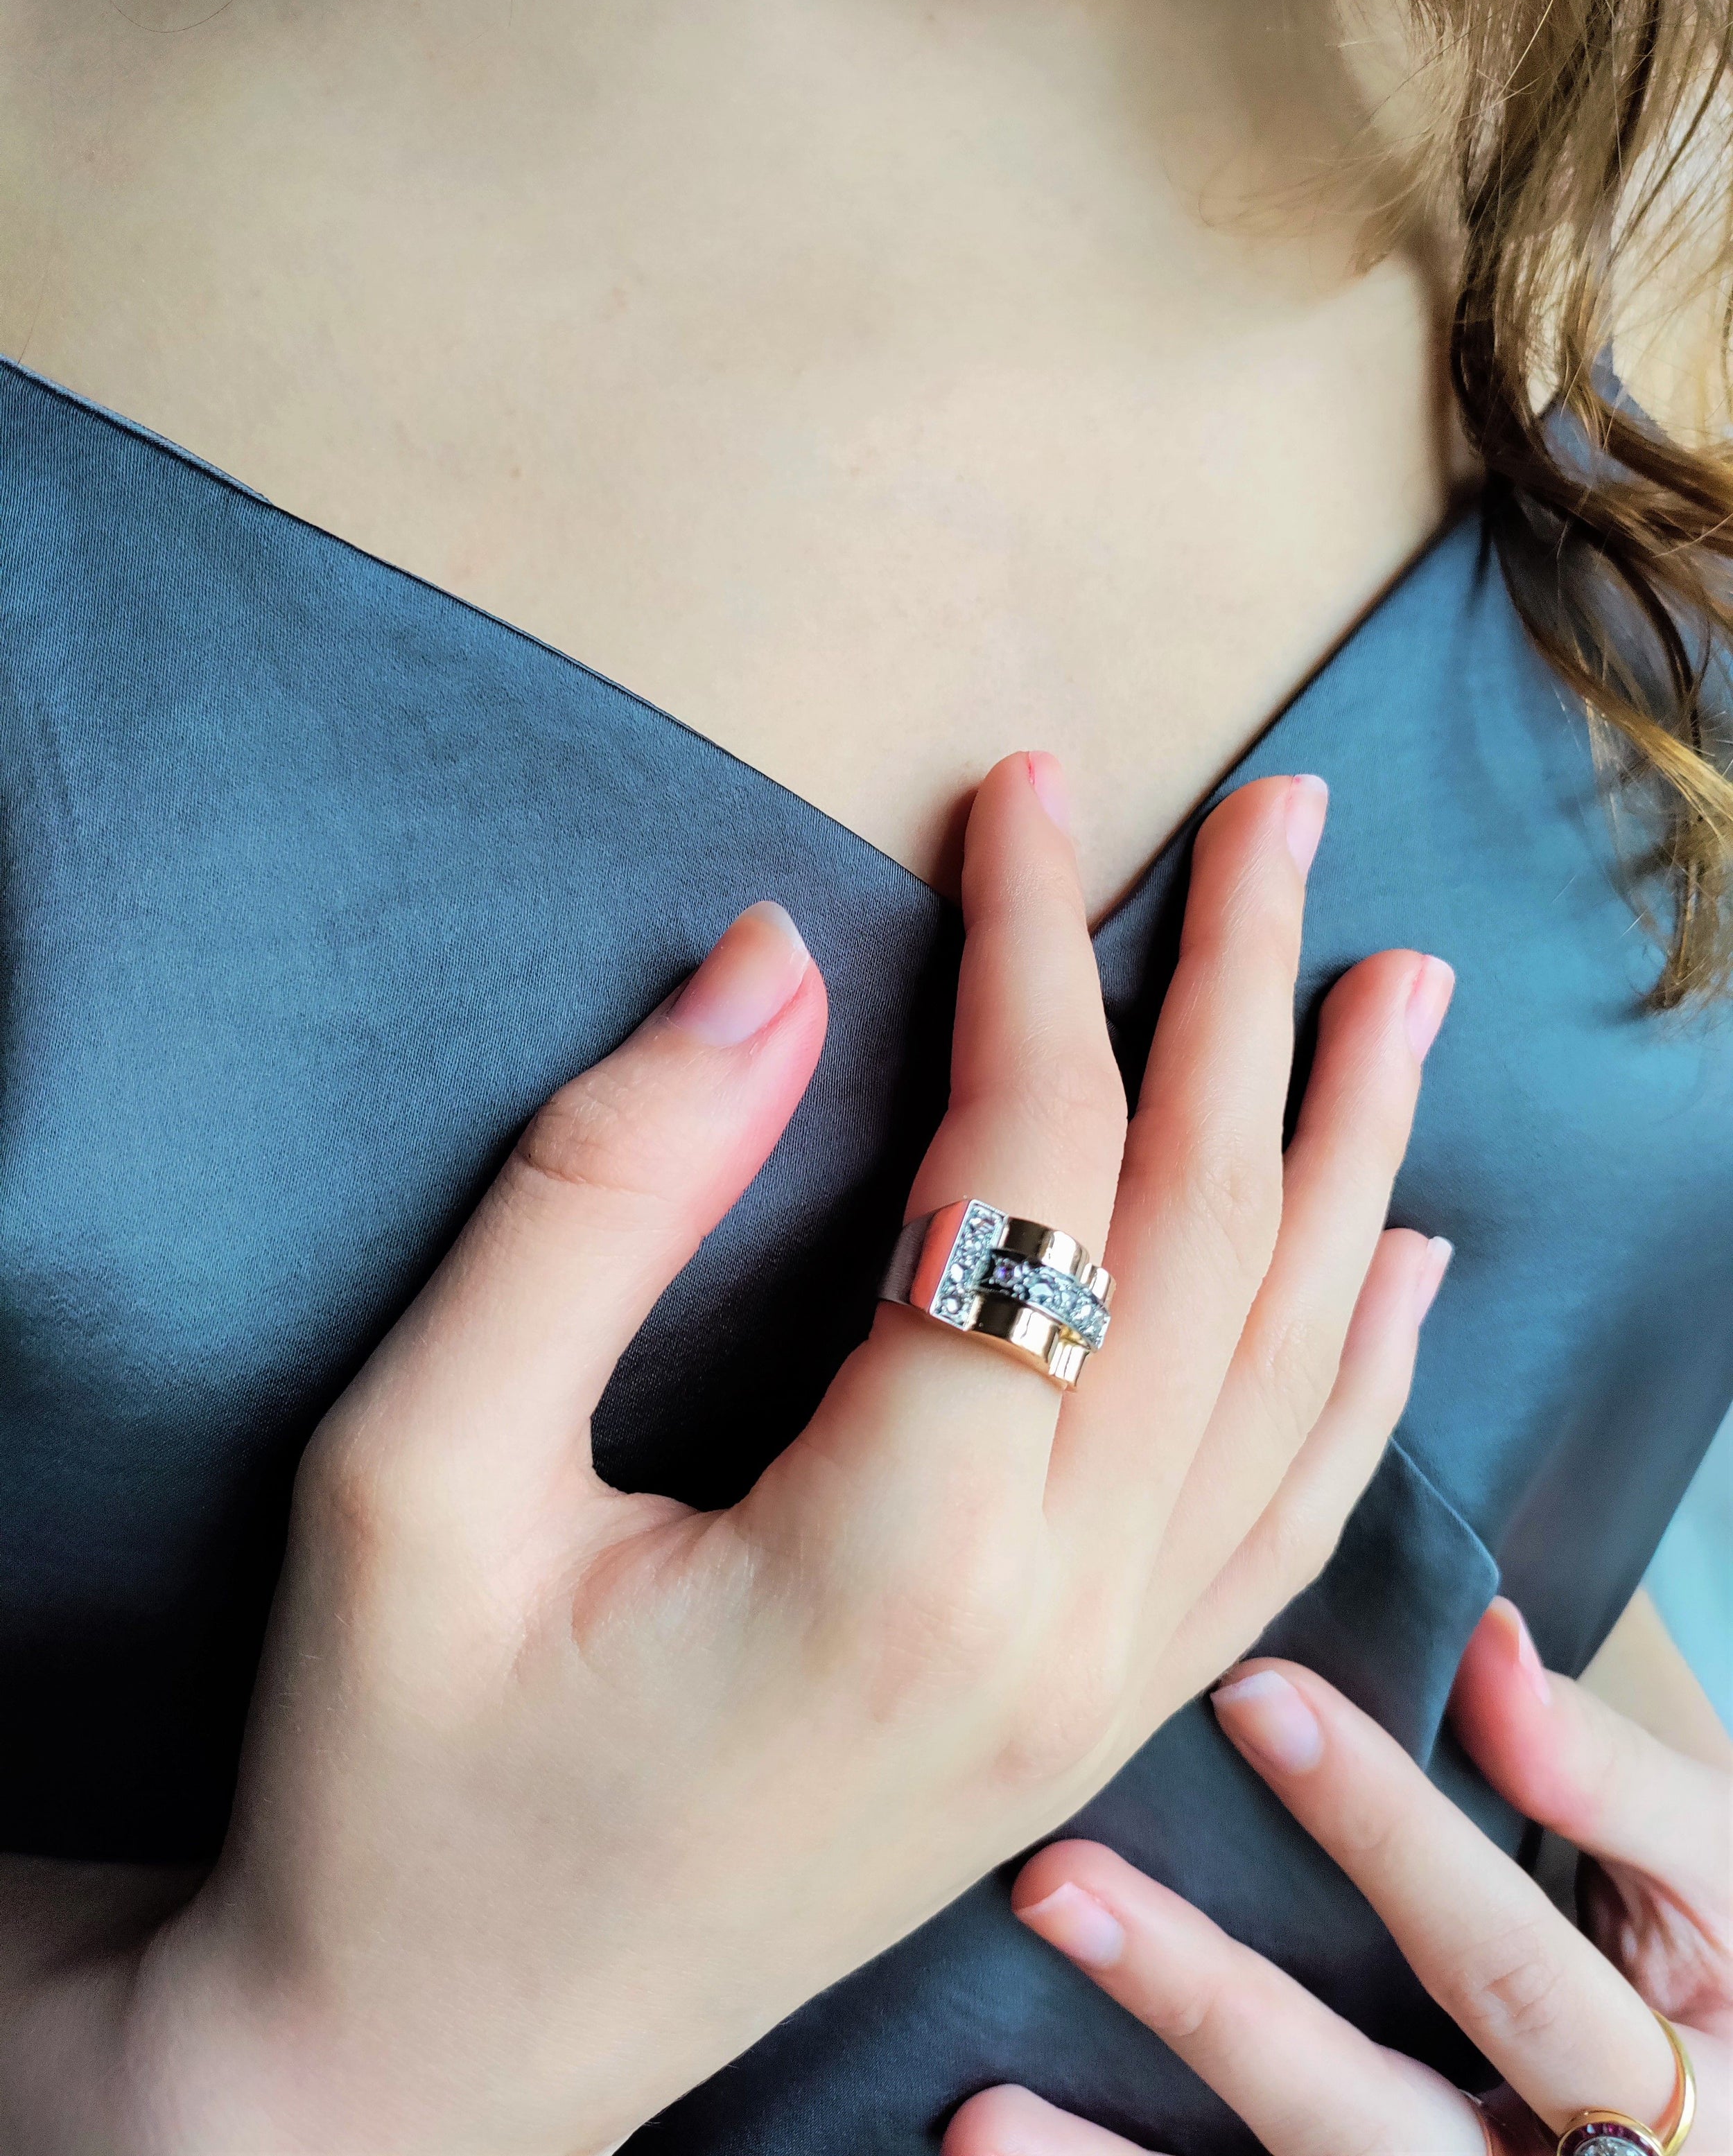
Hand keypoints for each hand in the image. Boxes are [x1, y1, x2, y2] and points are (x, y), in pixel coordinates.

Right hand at [19, 755, 1448, 2155]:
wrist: (431, 2060)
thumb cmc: (393, 1777)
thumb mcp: (414, 1475)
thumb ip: (597, 1203)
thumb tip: (765, 970)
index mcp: (895, 1559)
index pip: (1037, 1174)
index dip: (1039, 953)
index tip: (1026, 796)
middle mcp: (1053, 1628)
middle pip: (1214, 1246)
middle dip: (1249, 1003)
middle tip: (1289, 822)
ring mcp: (1098, 1695)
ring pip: (1293, 1376)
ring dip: (1351, 1157)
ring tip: (1392, 989)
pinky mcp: (1087, 1727)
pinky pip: (1283, 1520)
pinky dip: (1360, 1370)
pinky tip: (1398, 1263)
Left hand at [951, 1598, 1729, 2155]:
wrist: (1719, 2136)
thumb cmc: (1717, 1982)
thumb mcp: (1717, 1879)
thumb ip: (1614, 1775)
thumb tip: (1485, 1645)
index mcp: (1674, 2091)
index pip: (1505, 1956)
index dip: (1385, 1829)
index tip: (1249, 1693)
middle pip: (1373, 2119)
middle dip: (1212, 2008)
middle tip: (1055, 1886)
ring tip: (980, 2117)